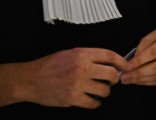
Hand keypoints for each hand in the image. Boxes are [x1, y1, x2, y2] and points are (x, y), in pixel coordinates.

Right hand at [3, 48, 125, 108]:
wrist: (30, 79)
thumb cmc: (50, 65)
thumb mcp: (71, 53)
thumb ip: (90, 56)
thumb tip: (109, 61)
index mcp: (82, 54)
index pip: (110, 55)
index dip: (121, 61)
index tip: (125, 66)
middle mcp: (82, 68)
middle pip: (112, 74)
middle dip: (115, 78)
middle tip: (112, 80)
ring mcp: (77, 84)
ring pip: (105, 90)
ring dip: (105, 91)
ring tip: (100, 90)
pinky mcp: (72, 98)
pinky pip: (93, 103)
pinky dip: (95, 102)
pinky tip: (92, 99)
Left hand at [120, 26, 155, 85]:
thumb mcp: (154, 35)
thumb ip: (143, 46)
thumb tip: (133, 61)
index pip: (154, 52)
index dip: (139, 61)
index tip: (126, 67)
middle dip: (139, 74)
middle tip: (124, 77)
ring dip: (142, 80)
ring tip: (129, 80)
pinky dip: (149, 82)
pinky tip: (140, 81)